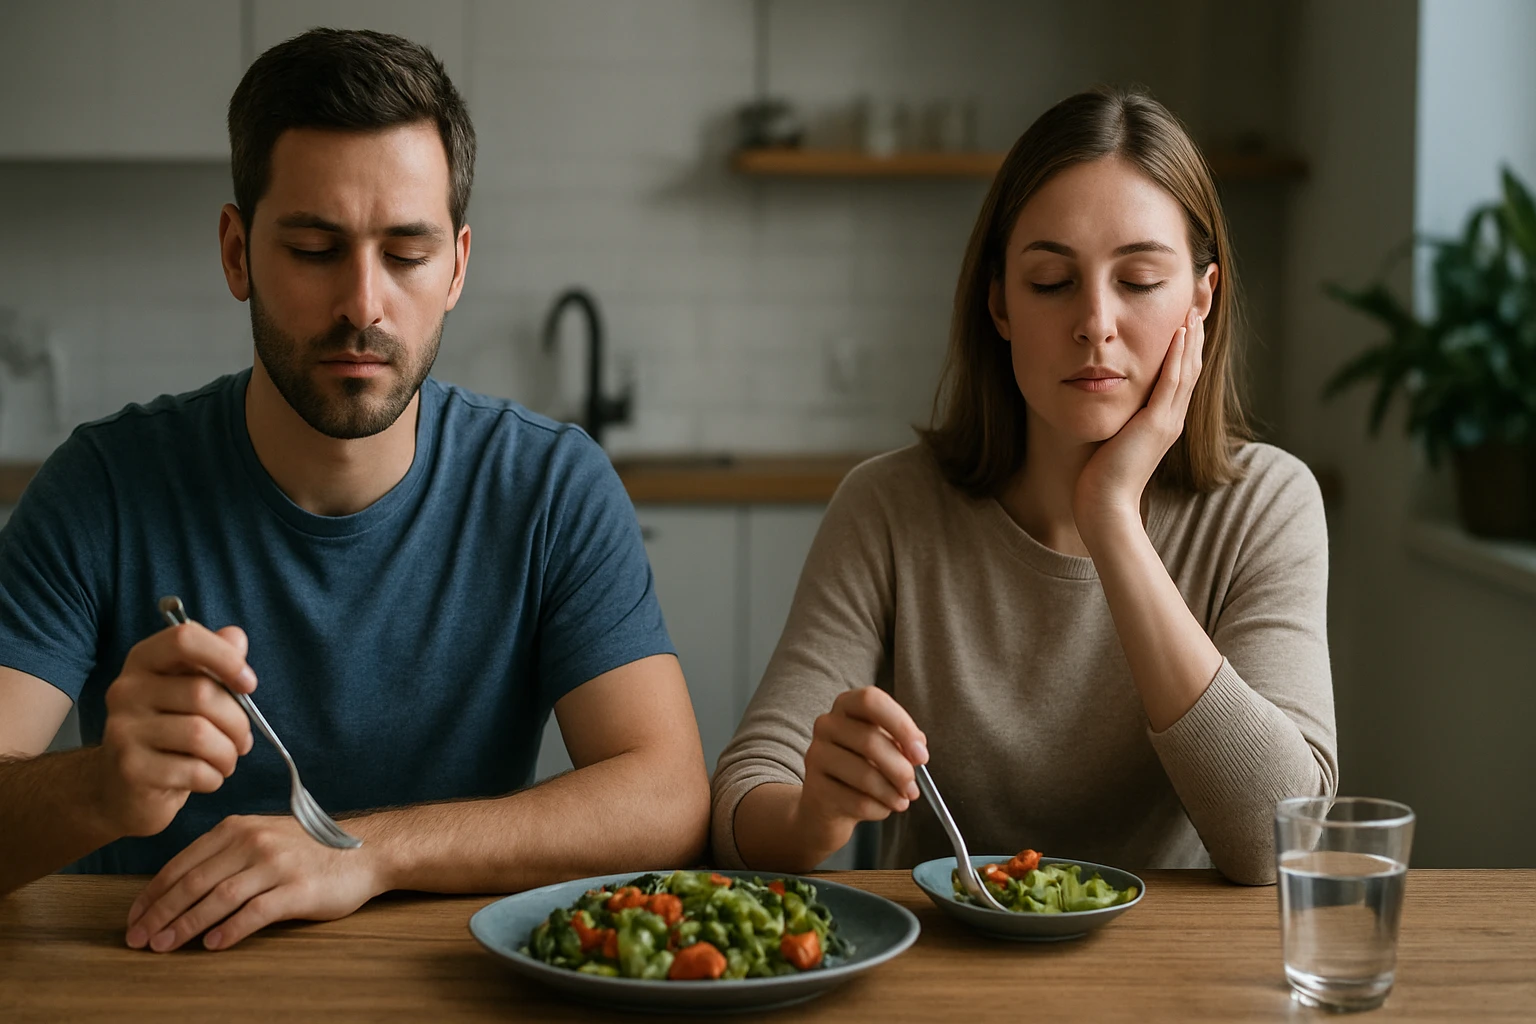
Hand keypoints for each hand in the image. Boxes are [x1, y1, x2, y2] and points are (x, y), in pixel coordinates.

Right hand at [93, 620, 256, 837]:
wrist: (123, 786)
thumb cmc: (169, 730)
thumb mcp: (190, 689)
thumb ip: (214, 660)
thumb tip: (235, 637)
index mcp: (144, 661)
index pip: (185, 639)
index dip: (226, 657)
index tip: (248, 684)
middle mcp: (126, 690)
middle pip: (202, 693)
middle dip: (238, 722)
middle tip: (241, 739)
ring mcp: (123, 730)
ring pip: (201, 734)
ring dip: (228, 753)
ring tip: (226, 759)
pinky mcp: (130, 769)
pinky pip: (193, 770)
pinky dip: (214, 777)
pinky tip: (207, 776)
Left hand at [125, 814, 386, 951]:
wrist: (366, 850)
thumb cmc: (309, 850)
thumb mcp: (262, 838)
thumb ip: (224, 856)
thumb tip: (178, 890)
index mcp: (238, 828)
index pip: (182, 864)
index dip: (152, 895)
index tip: (134, 919)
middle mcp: (253, 841)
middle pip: (193, 883)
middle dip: (160, 914)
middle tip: (138, 940)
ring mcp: (276, 864)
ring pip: (218, 898)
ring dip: (185, 925)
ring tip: (164, 946)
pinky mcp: (298, 888)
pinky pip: (255, 912)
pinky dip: (230, 930)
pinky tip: (213, 945)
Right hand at [795, 687, 928, 853]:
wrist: (829, 803)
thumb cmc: (864, 766)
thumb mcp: (886, 746)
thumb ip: (903, 742)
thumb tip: (917, 750)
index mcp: (846, 705)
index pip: (871, 701)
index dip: (901, 725)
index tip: (920, 754)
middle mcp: (826, 724)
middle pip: (870, 741)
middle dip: (901, 769)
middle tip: (913, 788)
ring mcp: (816, 756)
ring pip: (865, 775)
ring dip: (893, 793)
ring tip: (902, 800)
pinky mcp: (815, 789)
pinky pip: (857, 802)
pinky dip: (879, 809)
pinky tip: (881, 808)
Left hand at [1074, 307, 1205, 537]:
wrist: (1104, 506)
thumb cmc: (1100, 476)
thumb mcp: (1114, 434)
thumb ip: (1118, 413)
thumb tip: (1105, 391)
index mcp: (1164, 418)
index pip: (1183, 370)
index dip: (1188, 340)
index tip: (1189, 310)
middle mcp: (1173, 417)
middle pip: (1194, 362)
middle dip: (1197, 327)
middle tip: (1203, 295)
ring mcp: (1168, 421)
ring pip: (1188, 368)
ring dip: (1192, 333)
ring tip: (1195, 302)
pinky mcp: (1157, 425)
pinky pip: (1172, 382)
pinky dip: (1178, 355)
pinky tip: (1178, 331)